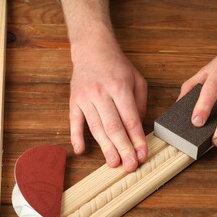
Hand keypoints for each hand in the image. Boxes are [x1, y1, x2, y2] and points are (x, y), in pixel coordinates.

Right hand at [69, 43, 147, 171]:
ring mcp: (85, 98)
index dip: (137, 140)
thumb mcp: (137, 79)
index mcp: (120, 88)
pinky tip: (81, 151)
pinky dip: (76, 137)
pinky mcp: (74, 101)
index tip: (142, 155)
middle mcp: (101, 94)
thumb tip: (137, 127)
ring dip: (105, 148)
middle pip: (113, 127)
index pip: (131, 120)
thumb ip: (140, 103)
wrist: (92, 49)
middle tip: (129, 167)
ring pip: (96, 128)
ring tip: (113, 164)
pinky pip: (74, 122)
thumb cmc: (118, 66)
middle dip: (123, 149)